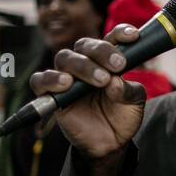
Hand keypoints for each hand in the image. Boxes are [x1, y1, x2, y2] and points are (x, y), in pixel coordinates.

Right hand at [29, 24, 147, 160]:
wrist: (110, 143)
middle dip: (102, 52)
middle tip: (118, 66)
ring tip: (100, 80)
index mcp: (107, 60)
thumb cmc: (121, 117)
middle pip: (85, 45)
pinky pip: (41, 80)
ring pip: (65, 57)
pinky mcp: (52, 94)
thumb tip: (115, 84)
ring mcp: (67, 77)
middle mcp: (86, 64)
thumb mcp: (134, 103)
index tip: (133, 37)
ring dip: (83, 65)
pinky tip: (66, 84)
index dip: (120, 33)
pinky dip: (51, 79)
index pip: (111, 38)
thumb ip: (129, 91)